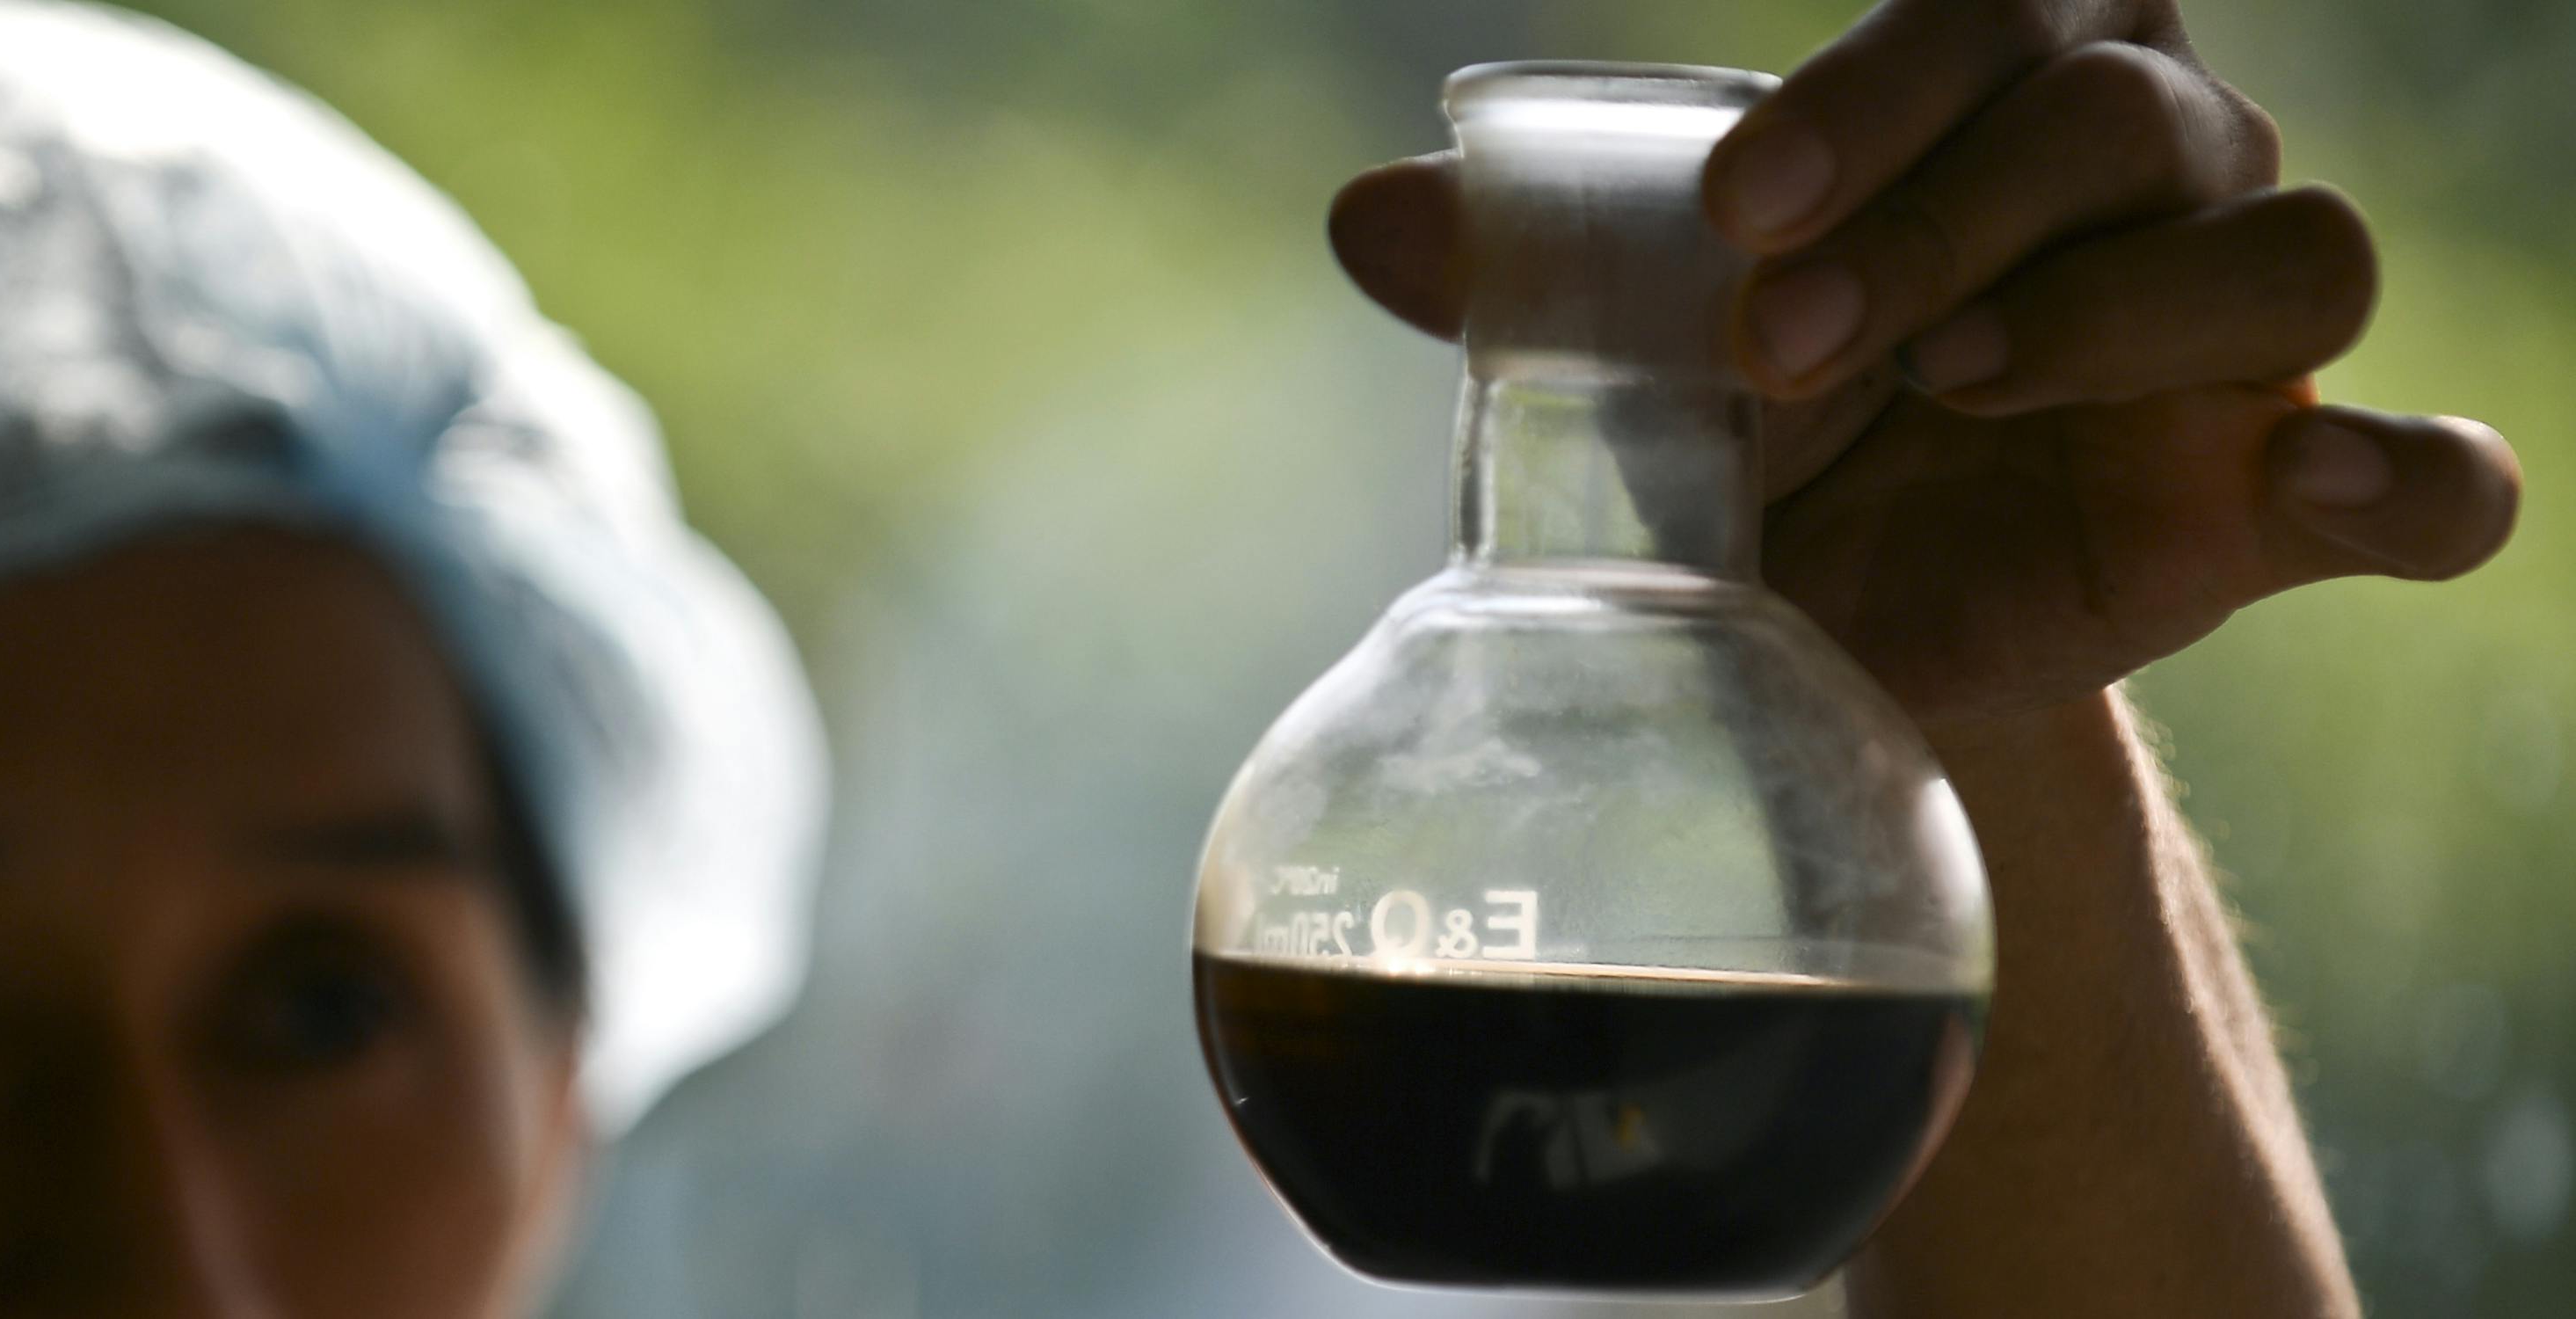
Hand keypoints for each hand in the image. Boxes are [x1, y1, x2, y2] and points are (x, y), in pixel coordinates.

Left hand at [1329, 0, 2518, 728]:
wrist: (1831, 607)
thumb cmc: (1757, 424)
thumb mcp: (1650, 345)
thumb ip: (1540, 277)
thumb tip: (1370, 215)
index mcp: (2012, 86)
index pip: (2006, 7)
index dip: (1885, 88)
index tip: (1738, 210)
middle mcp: (2160, 177)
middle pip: (2131, 114)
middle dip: (1945, 216)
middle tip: (1780, 348)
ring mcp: (2238, 343)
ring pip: (2291, 250)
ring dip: (2119, 315)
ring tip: (1960, 388)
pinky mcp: (2278, 501)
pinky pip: (2437, 481)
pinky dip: (2409, 479)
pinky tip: (2307, 489)